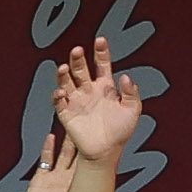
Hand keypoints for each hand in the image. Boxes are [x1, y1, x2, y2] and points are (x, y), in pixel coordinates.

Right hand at [47, 40, 143, 168]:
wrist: (107, 152)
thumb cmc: (121, 132)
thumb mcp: (132, 110)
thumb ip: (131, 93)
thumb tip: (125, 76)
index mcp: (105, 87)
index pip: (102, 64)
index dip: (101, 51)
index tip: (100, 39)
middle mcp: (89, 90)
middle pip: (80, 69)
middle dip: (78, 59)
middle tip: (78, 50)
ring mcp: (77, 101)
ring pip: (66, 81)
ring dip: (64, 74)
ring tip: (64, 68)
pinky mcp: (67, 113)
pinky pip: (59, 101)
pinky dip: (58, 95)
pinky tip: (61, 92)